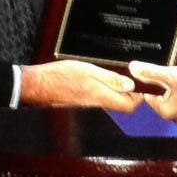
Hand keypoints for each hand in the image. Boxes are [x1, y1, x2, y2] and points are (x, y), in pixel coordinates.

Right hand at [19, 60, 141, 112]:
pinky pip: (100, 99)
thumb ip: (110, 78)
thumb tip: (130, 85)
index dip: (138, 97)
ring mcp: (88, 105)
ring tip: (116, 75)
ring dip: (118, 91)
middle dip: (130, 94)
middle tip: (130, 78)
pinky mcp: (81, 102)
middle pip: (122, 106)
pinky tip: (101, 78)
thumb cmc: (59, 76)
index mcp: (100, 96)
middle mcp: (96, 104)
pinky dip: (105, 91)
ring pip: (111, 102)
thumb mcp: (88, 70)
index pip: (129, 106)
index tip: (139, 84)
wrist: (37, 86)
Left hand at [128, 61, 176, 121]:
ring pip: (171, 93)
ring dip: (174, 84)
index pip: (147, 93)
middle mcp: (172, 115)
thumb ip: (150, 71)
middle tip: (175, 76)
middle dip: (165, 81)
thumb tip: (133, 68)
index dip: (151, 80)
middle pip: (159, 93)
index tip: (159, 73)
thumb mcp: (170, 75)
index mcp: (164, 110)